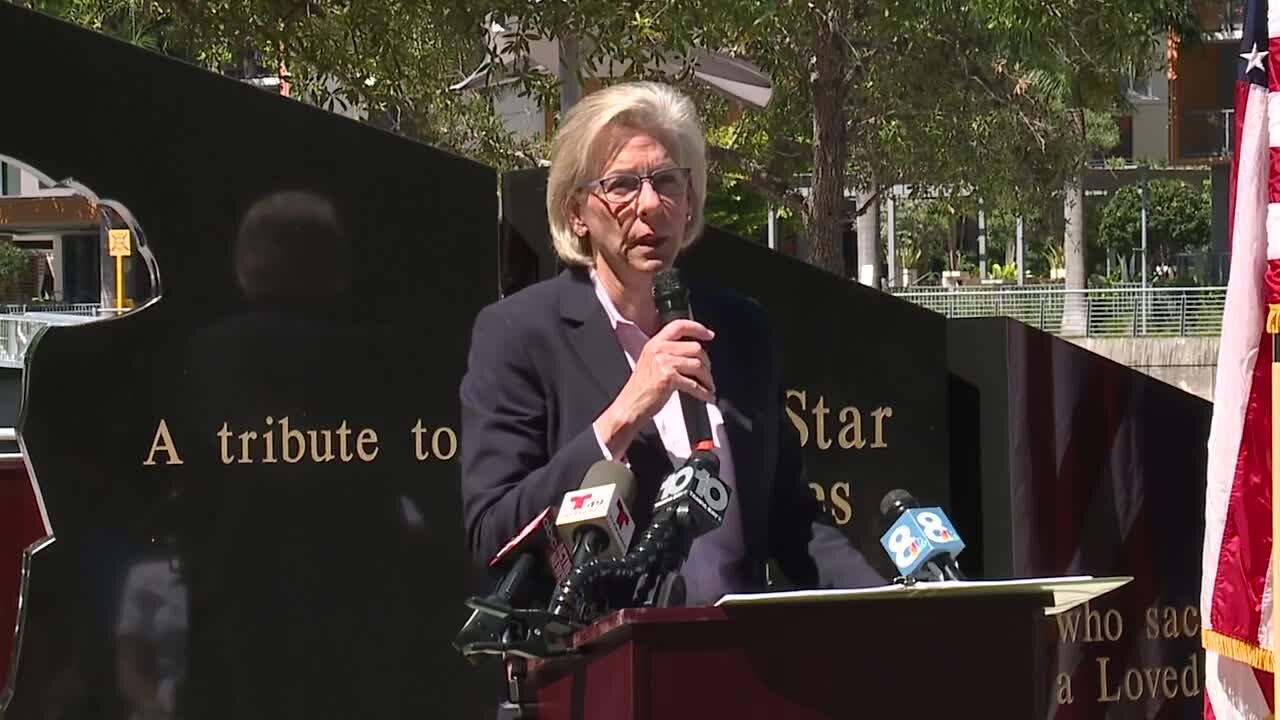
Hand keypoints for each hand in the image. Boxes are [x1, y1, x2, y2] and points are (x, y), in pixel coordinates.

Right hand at [594, 319, 714, 456]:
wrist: (629, 406)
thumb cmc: (640, 389)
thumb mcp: (651, 362)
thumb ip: (668, 352)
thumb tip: (694, 353)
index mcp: (654, 343)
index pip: (679, 326)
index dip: (698, 328)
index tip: (709, 335)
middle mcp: (659, 349)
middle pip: (695, 347)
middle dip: (706, 363)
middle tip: (707, 373)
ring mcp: (663, 363)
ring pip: (698, 365)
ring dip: (707, 379)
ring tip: (708, 386)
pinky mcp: (668, 378)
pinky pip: (694, 383)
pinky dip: (703, 391)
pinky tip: (706, 395)